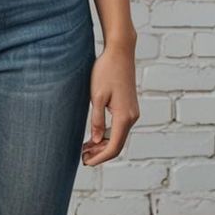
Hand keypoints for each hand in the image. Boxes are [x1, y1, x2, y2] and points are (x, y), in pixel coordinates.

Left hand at [82, 39, 138, 166]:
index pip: (113, 147)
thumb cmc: (106, 71)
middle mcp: (132, 117)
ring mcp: (132, 113)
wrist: (120, 52)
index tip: (85, 162)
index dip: (99, 158)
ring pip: (118, 137)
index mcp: (124, 116)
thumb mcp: (97, 96)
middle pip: (117, 145)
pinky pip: (119, 128)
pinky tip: (94, 137)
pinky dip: (107, 135)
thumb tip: (96, 140)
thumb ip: (97, 120)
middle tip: (82, 157)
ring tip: (85, 148)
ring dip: (103, 145)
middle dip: (100, 154)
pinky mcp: (129, 108)